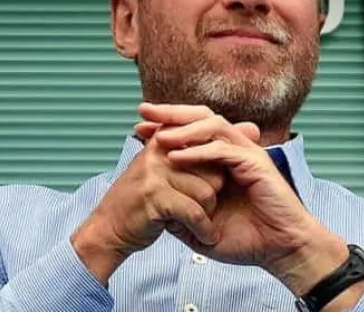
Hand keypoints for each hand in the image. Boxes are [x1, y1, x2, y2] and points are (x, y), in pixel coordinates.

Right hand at [70, 121, 225, 283]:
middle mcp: (160, 149)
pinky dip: (203, 229)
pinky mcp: (155, 196)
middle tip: (200, 208)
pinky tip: (203, 236)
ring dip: (209, 214)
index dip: (219, 167)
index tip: (220, 186)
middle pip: (214, 168)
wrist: (110, 229)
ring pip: (208, 191)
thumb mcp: (173, 167)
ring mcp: (156, 171)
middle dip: (214, 194)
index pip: (209, 141)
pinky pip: (194, 211)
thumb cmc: (148, 200)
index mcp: (166, 137)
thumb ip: (210, 148)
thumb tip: (253, 126)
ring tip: (199, 222)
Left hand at [138, 103, 363, 310]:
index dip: (166, 125)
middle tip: (143, 111)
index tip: (138, 129)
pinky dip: (198, 151)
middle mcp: (235, 149)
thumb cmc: (248, 239)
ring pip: (213, 125)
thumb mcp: (202, 228)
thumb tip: (153, 207)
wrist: (280, 251)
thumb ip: (180, 214)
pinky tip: (176, 156)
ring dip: (184, 128)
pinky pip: (223, 150)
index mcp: (223, 159)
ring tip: (158, 135)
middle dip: (171, 112)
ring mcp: (247, 154)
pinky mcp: (256, 164)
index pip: (192, 130)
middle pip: (201, 116)